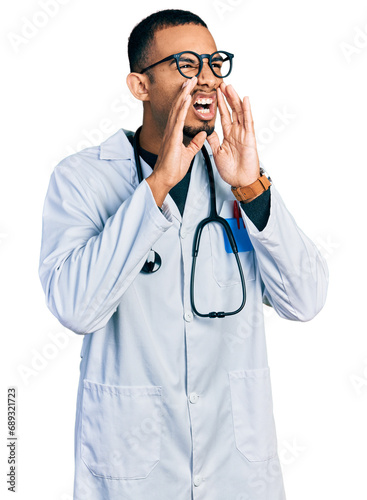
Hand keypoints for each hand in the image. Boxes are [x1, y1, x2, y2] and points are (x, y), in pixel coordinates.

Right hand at [148, 76, 206, 193]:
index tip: (191, 88)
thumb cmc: (173, 169)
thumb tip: (203, 134)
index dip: (185, 99)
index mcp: (174, 133)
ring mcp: (171, 133)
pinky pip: (178, 120)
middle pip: (178, 106)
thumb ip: (196, 143)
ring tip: (189, 82)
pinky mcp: (172, 138)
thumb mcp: (189, 153)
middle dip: (185, 91)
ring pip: (177, 109)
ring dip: (184, 94)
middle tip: (191, 78)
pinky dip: (182, 108)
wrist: (164, 178)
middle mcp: (171, 130)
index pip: (181, 112)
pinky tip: (186, 98)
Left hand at [206, 83, 259, 186]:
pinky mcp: (250, 138)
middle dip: (227, 97)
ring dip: (235, 99)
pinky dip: (247, 110)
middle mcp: (237, 132)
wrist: (240, 181)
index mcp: (229, 135)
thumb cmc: (231, 170)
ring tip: (230, 87)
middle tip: (222, 84)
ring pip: (240, 112)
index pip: (224, 116)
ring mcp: (244, 134)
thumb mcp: (217, 153)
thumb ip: (213, 141)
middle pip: (232, 110)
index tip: (215, 92)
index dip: (220, 104)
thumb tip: (206, 132)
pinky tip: (245, 99)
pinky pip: (248, 122)